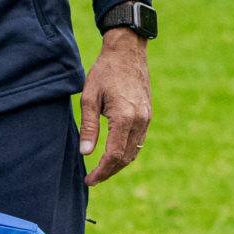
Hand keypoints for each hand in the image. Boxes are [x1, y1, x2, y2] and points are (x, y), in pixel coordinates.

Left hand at [78, 28, 149, 185]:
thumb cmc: (104, 72)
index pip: (113, 155)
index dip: (101, 171)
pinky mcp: (148, 115)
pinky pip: (138, 141)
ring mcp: (147, 119)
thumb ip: (88, 127)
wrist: (128, 53)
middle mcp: (140, 121)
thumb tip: (85, 153)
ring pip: (134, 151)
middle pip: (125, 158)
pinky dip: (126, 152)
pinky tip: (113, 155)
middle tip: (92, 180)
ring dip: (118, 164)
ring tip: (100, 171)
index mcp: (125, 117)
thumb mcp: (89, 98)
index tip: (89, 180)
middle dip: (109, 172)